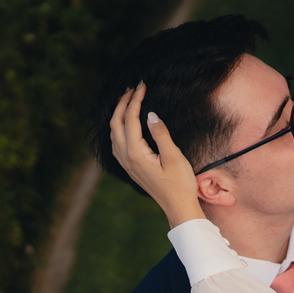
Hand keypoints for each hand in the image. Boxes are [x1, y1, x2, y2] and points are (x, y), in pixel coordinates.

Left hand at [109, 83, 204, 226]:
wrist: (177, 207)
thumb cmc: (180, 183)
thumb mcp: (174, 157)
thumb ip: (161, 134)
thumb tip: (151, 114)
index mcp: (135, 153)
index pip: (130, 119)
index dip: (135, 100)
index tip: (142, 85)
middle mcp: (126, 157)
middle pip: (116, 123)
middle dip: (122, 103)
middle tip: (133, 88)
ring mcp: (125, 163)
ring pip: (113, 132)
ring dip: (119, 114)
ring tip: (129, 100)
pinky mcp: (129, 167)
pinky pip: (116, 142)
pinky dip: (119, 126)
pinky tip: (126, 123)